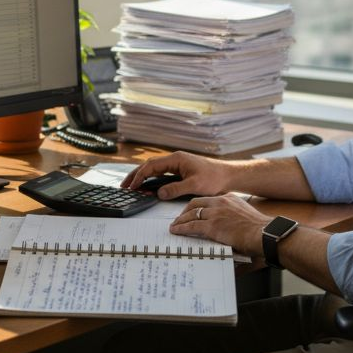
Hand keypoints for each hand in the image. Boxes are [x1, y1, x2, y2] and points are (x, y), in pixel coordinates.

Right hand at [120, 151, 235, 198]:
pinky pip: (161, 173)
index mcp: (176, 159)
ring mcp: (177, 164)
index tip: (131, 187)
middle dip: (135, 175)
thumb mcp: (194, 185)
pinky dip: (152, 179)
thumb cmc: (214, 178)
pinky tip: (148, 186)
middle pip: (149, 166)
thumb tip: (159, 193)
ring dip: (142, 177)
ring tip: (131, 186)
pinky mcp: (181, 170)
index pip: (151, 166)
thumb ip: (175, 189)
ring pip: (154, 169)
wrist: (228, 175)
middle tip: (124, 186)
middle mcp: (175, 159)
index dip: (139, 176)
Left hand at [169, 194, 271, 254]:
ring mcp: (216, 213)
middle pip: (196, 204)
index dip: (197, 206)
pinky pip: (191, 226)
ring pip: (191, 214)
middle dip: (185, 211)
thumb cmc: (260, 230)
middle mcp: (221, 202)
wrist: (266, 234)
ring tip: (174, 226)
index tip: (192, 212)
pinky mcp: (213, 226)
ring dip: (180, 220)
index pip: (207, 200)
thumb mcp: (244, 217)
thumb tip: (228, 229)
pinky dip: (181, 228)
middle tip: (179, 218)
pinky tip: (176, 231)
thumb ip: (233, 219)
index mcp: (229, 199)